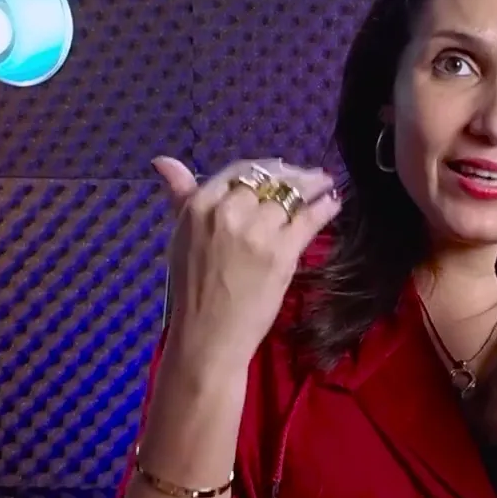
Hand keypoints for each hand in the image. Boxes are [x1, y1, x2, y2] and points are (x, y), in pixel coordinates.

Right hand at [151, 155, 340, 374]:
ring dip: (313, 187)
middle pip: (269, 180)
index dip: (263, 169)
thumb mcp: (181, 236)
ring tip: (325, 185)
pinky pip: (309, 219)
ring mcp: (257, 231)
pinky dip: (324, 207)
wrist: (208, 336)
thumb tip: (164, 161)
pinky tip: (333, 203)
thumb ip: (180, 196)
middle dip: (291, 176)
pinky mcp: (282, 252)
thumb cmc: (192, 291)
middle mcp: (228, 212)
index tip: (278, 171)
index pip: (238, 171)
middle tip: (308, 178)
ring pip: (292, 195)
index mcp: (200, 206)